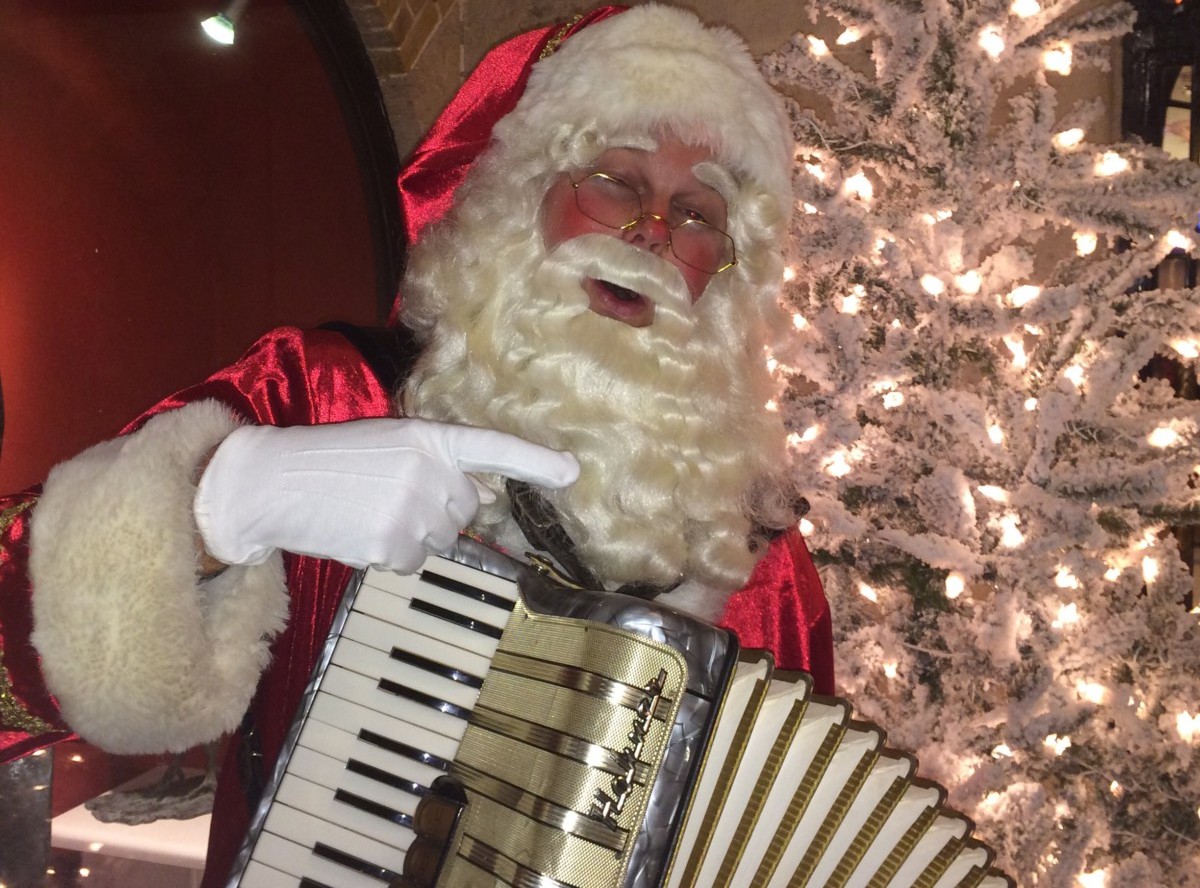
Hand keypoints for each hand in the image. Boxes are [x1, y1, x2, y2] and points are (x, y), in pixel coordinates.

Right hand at [194, 418, 578, 572]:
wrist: (273, 482)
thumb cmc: (331, 461)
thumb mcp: (391, 444)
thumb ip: (438, 463)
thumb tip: (485, 493)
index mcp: (428, 437)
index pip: (493, 447)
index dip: (535, 461)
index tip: (571, 472)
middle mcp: (429, 471)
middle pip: (467, 508)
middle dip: (439, 510)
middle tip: (392, 497)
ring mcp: (413, 510)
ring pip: (443, 540)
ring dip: (415, 535)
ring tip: (371, 512)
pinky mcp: (394, 545)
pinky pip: (415, 562)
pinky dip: (392, 556)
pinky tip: (362, 534)